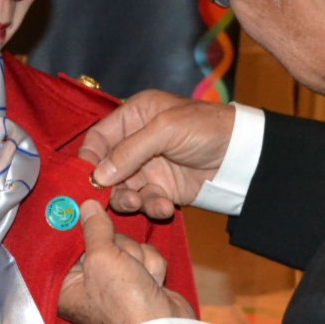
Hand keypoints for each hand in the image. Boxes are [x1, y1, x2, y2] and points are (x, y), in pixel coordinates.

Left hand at [59, 200, 194, 323]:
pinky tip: (153, 283)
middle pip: (102, 240)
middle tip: (123, 264)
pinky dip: (151, 267)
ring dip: (138, 258)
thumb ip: (95, 228)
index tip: (87, 208)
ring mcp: (116, 282)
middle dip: (119, 248)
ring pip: (127, 245)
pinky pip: (144, 256)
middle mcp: (87, 283)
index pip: (68, 244)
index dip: (80, 227)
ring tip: (141, 278)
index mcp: (66, 284)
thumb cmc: (124, 300)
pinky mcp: (139, 280)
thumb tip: (86, 204)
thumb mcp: (102, 258)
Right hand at [78, 89, 235, 218]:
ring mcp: (149, 168)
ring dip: (128, 199)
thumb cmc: (205, 128)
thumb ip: (129, 151)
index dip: (88, 157)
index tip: (83, 178)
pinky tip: (165, 206)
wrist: (241, 154)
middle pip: (106, 168)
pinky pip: (146, 202)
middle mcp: (137, 142)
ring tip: (140, 202)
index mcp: (134, 117)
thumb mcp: (165, 130)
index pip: (99, 137)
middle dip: (107, 185)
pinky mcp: (162, 189)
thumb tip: (98, 175)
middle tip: (110, 198)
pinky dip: (152, 206)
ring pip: (123, 189)